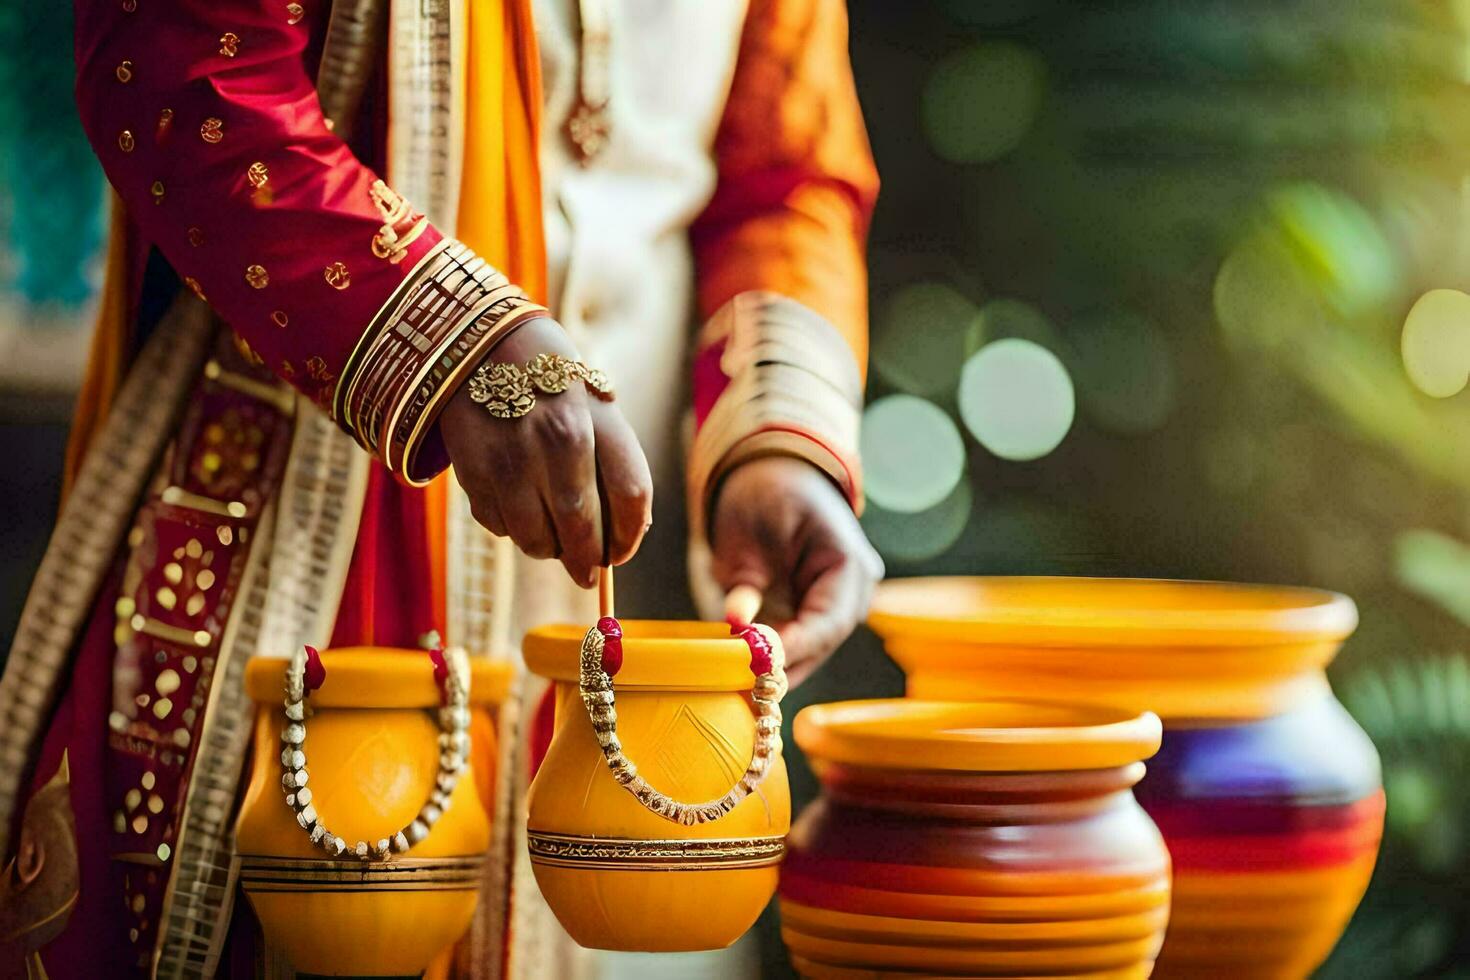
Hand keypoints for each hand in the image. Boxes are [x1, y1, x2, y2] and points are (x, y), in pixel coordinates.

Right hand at [439, 316, 652, 586]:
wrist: (477, 340)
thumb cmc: (548, 378)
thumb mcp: (591, 401)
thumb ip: (612, 457)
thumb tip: (628, 532)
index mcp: (597, 418)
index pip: (631, 496)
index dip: (630, 536)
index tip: (621, 552)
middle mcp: (558, 440)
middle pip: (584, 528)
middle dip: (588, 559)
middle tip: (588, 573)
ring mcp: (511, 457)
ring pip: (536, 538)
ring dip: (548, 550)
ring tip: (551, 544)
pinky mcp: (472, 469)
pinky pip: (498, 525)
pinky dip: (510, 530)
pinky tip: (515, 510)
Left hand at [709, 456, 883, 685]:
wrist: (774, 473)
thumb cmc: (765, 492)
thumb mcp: (748, 527)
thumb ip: (745, 577)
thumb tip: (737, 622)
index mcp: (848, 563)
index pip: (828, 620)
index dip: (796, 648)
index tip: (763, 667)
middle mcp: (853, 590)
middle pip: (822, 644)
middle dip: (784, 669)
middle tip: (745, 692)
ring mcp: (837, 602)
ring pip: (811, 650)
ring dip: (778, 670)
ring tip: (741, 693)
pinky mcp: (815, 610)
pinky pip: (799, 641)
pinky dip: (774, 657)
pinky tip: (745, 677)